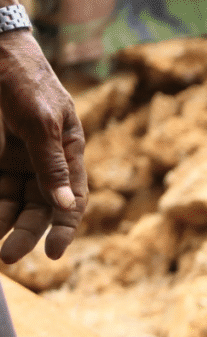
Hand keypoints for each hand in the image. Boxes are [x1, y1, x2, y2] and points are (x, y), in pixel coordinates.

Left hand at [0, 29, 85, 261]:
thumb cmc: (25, 80)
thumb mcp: (42, 122)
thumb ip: (51, 165)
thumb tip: (65, 206)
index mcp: (68, 156)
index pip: (71, 202)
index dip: (64, 230)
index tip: (53, 254)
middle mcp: (43, 164)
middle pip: (38, 209)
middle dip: (24, 234)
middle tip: (8, 256)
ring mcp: (16, 161)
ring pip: (10, 203)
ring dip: (1, 223)